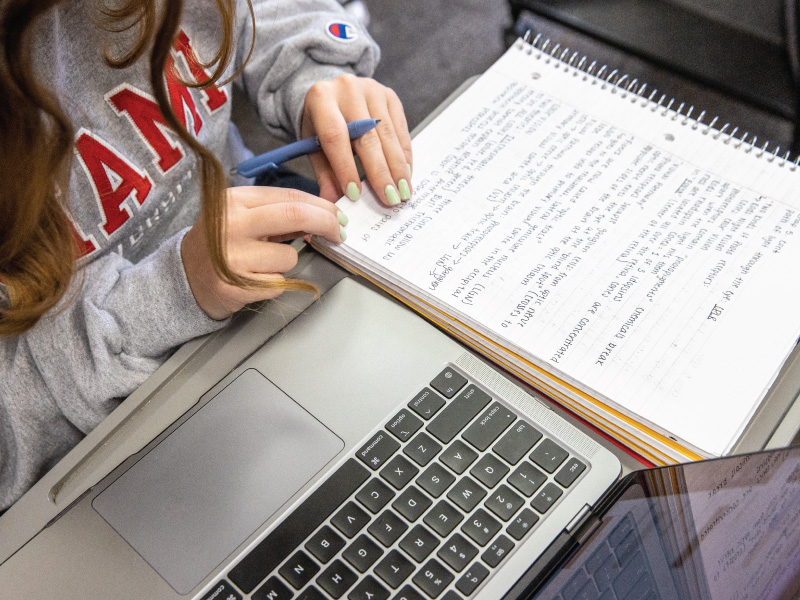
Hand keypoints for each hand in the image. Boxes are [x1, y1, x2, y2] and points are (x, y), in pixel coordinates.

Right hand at [181, 186, 345, 319]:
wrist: (185, 277)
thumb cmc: (221, 244)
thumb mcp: (243, 216)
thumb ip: (277, 213)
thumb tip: (323, 216)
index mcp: (234, 200)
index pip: (290, 197)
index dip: (322, 207)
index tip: (338, 216)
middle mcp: (231, 224)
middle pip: (296, 216)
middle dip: (327, 224)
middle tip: (340, 233)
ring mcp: (232, 256)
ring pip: (290, 256)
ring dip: (287, 262)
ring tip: (263, 263)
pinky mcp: (236, 285)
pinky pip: (279, 282)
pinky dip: (274, 282)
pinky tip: (254, 278)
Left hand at [301, 74, 412, 205]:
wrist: (331, 93)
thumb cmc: (320, 125)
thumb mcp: (313, 146)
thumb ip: (324, 173)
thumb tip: (332, 203)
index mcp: (321, 98)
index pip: (335, 136)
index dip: (346, 167)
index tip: (356, 194)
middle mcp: (347, 89)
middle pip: (367, 136)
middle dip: (380, 172)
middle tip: (389, 199)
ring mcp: (372, 89)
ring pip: (388, 134)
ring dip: (397, 168)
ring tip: (402, 192)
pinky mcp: (390, 95)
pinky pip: (400, 130)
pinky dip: (404, 155)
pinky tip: (406, 174)